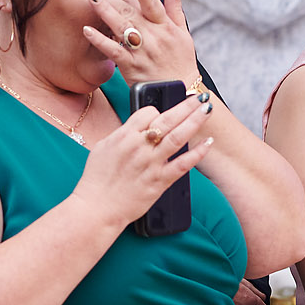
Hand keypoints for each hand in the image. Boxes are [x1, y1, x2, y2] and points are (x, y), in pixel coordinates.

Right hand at [71, 94, 213, 230]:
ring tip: (207, 109)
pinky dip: (198, 153)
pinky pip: (183, 164)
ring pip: (178, 137)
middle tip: (200, 97)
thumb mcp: (103, 147)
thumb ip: (123, 134)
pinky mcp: (160, 181)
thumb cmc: (96, 179)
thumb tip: (138, 126)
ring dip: (195, 121)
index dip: (157, 111)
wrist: (97, 208)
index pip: (148, 113)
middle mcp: (139, 147)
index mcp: (124, 136)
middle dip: (186, 105)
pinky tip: (208, 142)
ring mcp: (151, 164)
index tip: (162, 115)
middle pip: (168, 119)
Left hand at [80, 0, 198, 86]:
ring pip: (120, 27)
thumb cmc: (181, 62)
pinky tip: (86, 30)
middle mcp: (154, 37)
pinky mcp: (131, 66)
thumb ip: (176, 9)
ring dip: (104, 11)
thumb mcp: (184, 34)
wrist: (180, 93)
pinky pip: (113, 51)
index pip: (154, 4)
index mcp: (166, 27)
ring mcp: (141, 51)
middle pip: (130, 12)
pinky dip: (99, 40)